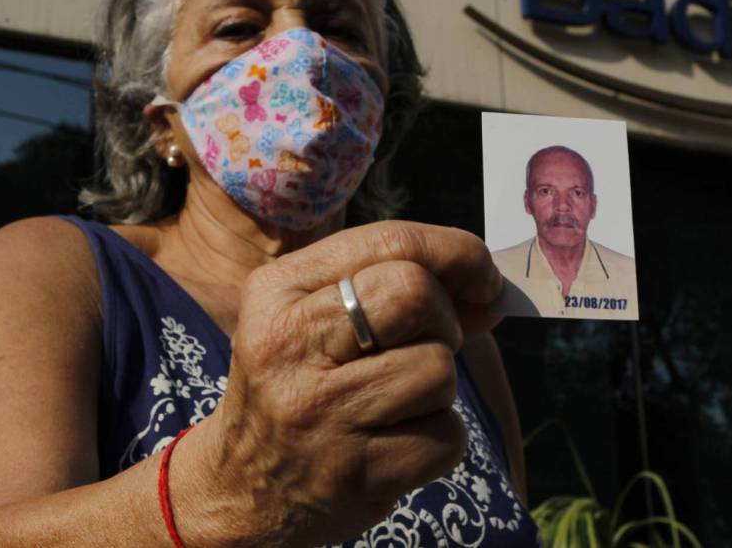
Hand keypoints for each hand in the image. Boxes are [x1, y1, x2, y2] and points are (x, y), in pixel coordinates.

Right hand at [185, 221, 502, 545]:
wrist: (243, 490)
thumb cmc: (297, 387)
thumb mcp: (317, 319)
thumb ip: (397, 290)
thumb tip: (488, 289)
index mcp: (277, 290)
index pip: (389, 241)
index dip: (457, 252)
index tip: (484, 277)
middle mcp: (289, 345)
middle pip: (414, 293)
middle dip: (445, 318)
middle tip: (429, 344)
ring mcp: (319, 413)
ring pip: (438, 368)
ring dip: (439, 387)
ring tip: (397, 403)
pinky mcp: (354, 473)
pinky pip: (447, 435)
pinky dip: (440, 439)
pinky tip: (397, 443)